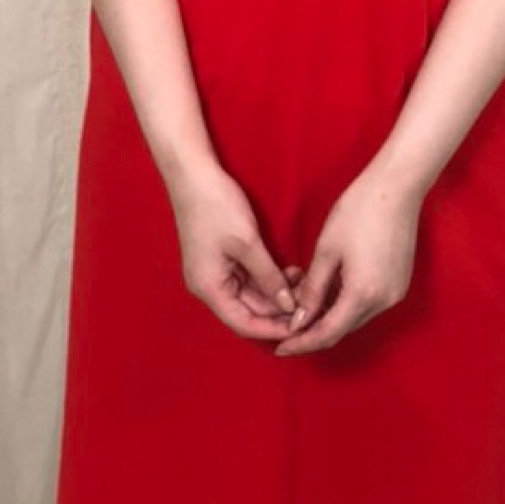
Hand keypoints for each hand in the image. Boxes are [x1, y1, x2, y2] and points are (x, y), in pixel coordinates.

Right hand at [167, 163, 302, 341]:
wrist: (194, 175)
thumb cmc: (216, 207)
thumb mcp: (248, 243)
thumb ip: (269, 277)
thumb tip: (289, 305)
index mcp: (209, 288)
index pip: (243, 324)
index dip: (273, 329)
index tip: (301, 326)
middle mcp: (209, 286)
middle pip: (248, 311)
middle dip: (280, 309)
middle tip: (310, 302)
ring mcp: (215, 273)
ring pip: (251, 295)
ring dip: (277, 292)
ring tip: (304, 281)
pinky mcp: (222, 259)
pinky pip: (248, 279)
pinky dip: (269, 278)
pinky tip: (291, 272)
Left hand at [273, 162, 424, 355]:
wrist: (396, 188)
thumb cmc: (358, 212)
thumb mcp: (326, 252)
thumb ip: (312, 290)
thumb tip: (298, 319)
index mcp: (363, 294)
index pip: (328, 334)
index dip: (302, 343)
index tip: (282, 348)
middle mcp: (384, 301)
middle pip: (343, 328)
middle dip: (315, 332)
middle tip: (288, 329)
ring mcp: (395, 293)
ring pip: (356, 317)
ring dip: (331, 317)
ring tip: (304, 309)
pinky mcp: (399, 283)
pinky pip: (369, 304)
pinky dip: (347, 305)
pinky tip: (329, 293)